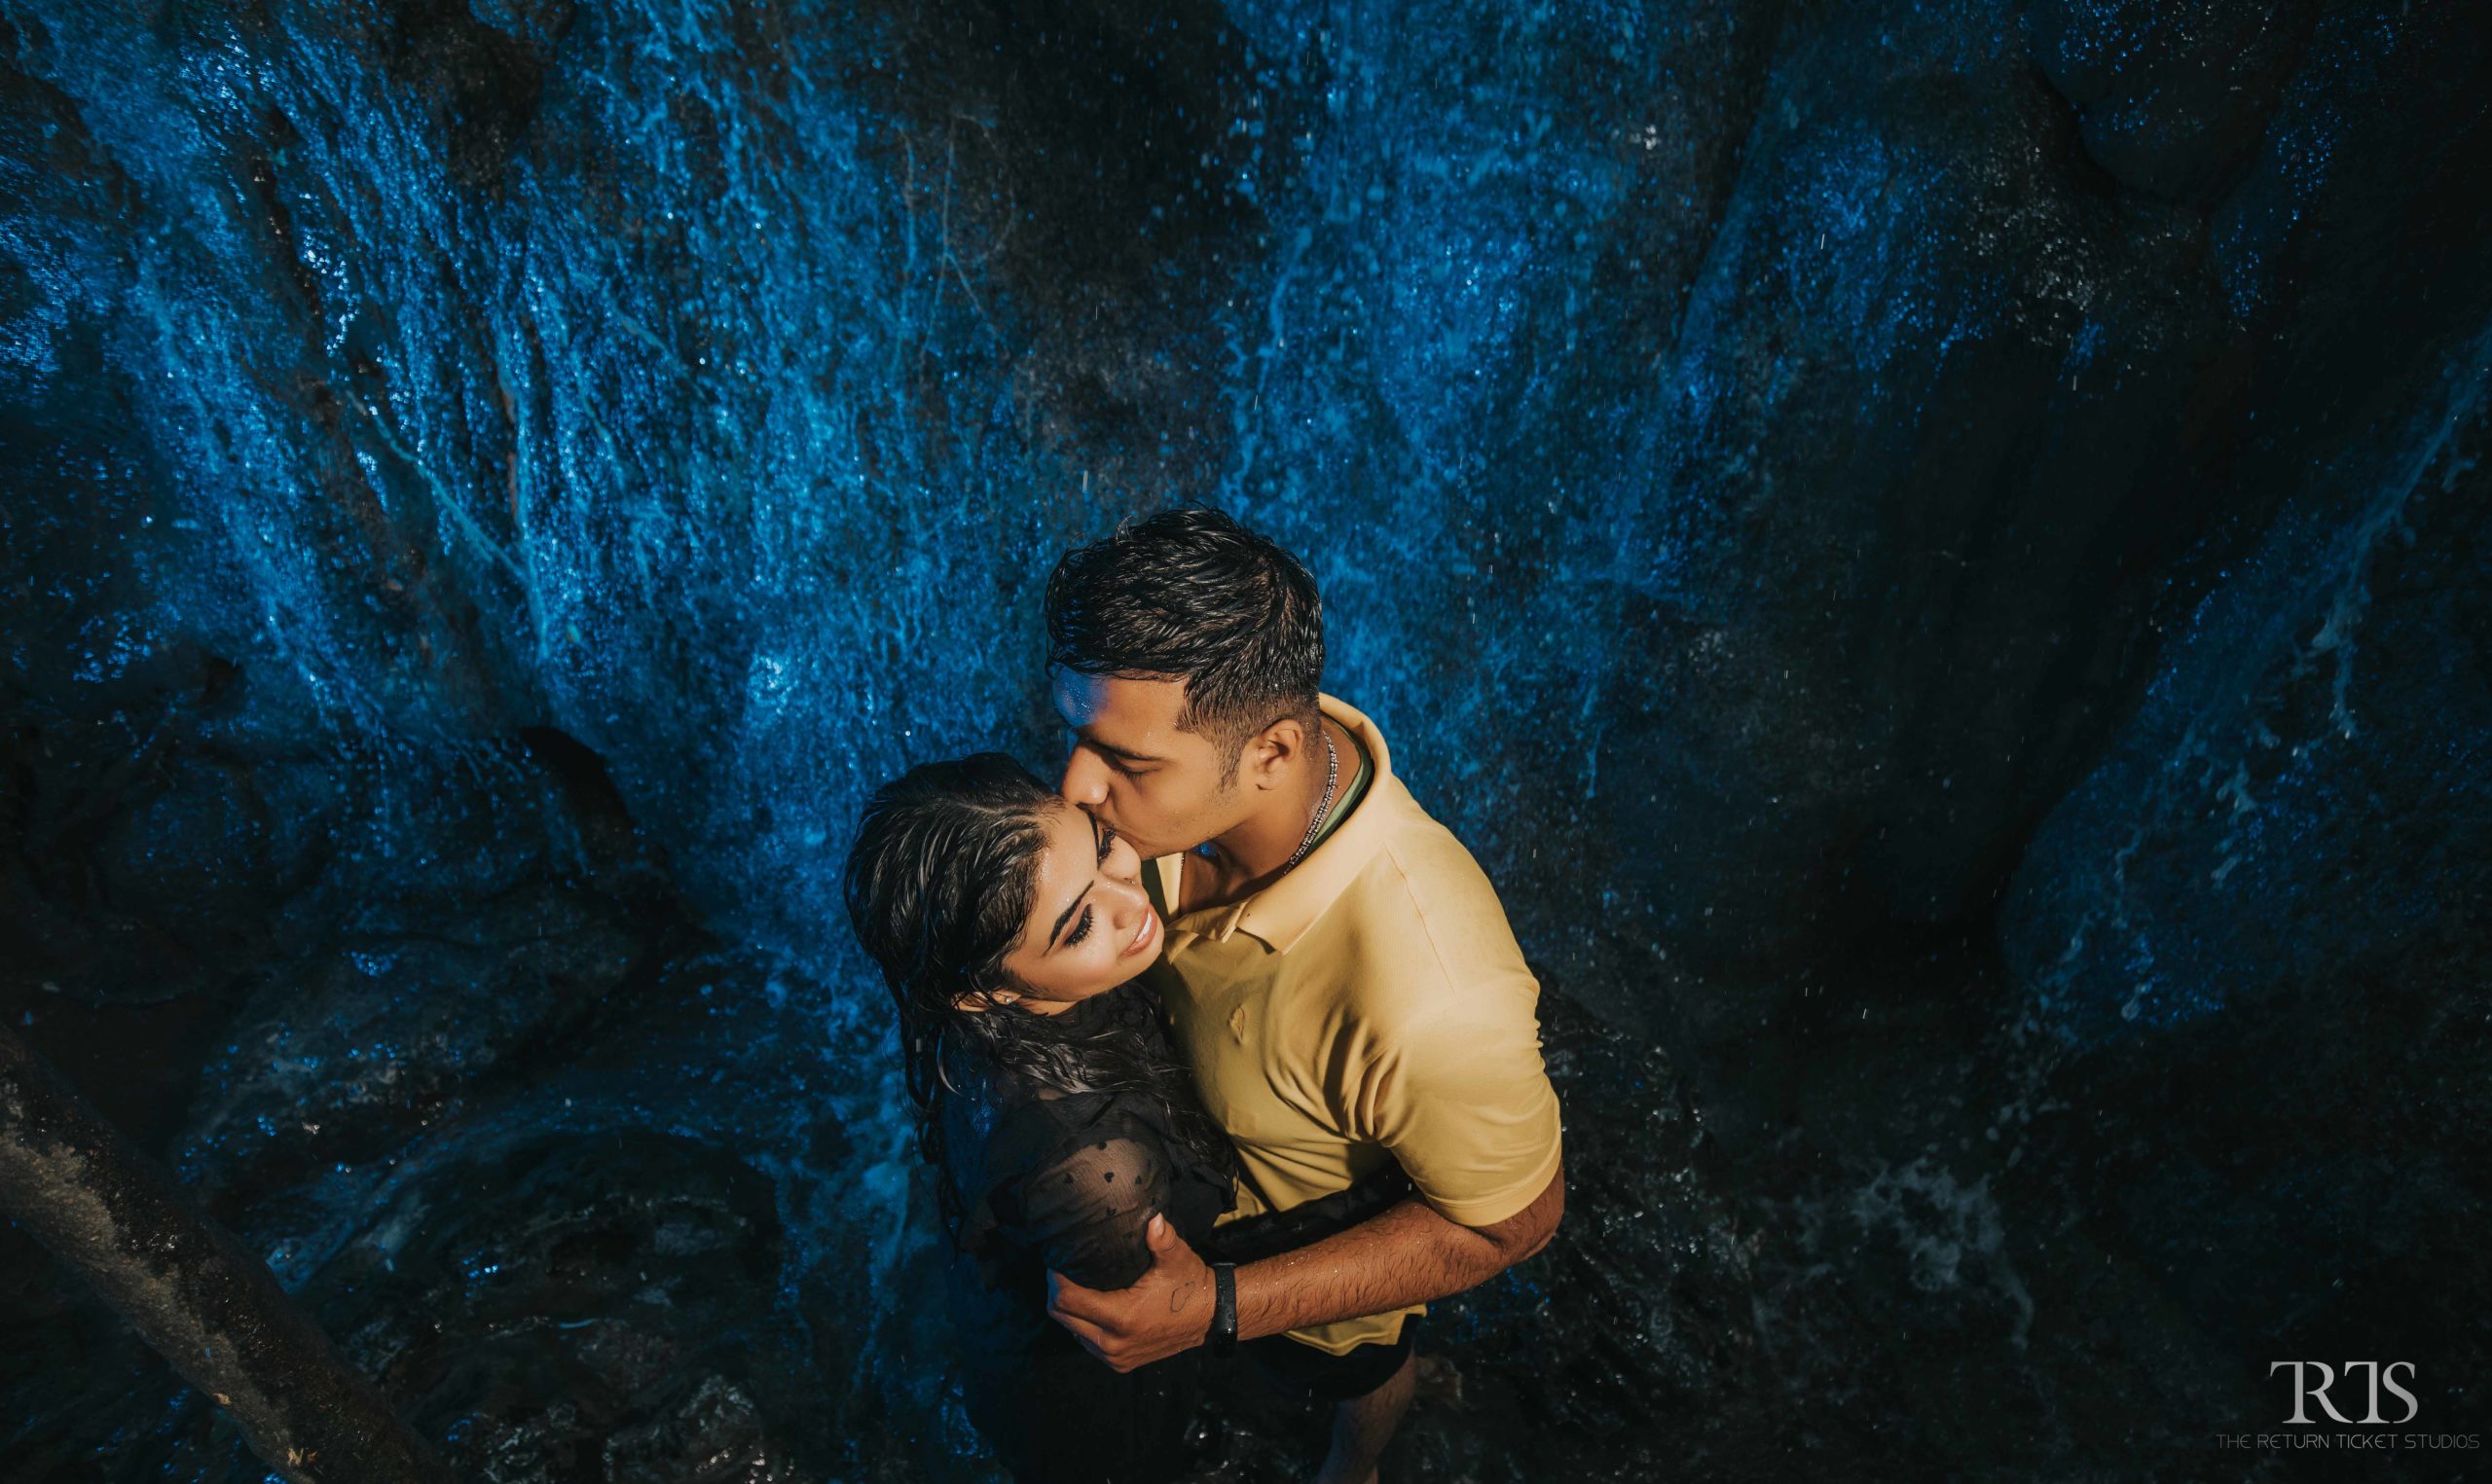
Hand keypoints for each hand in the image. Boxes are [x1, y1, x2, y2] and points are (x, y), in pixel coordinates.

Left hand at [1045, 1213, 1214, 1372]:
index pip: (1067, 1299)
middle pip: (1061, 1316)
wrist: (1210, 1317)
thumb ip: (1162, 1238)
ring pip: (1071, 1330)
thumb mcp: (1176, 1257)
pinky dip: (1082, 1323)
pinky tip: (1092, 1304)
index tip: (1057, 1258)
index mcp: (1122, 1317)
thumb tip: (1152, 1218)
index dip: (1056, 1278)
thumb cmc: (1190, 1284)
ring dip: (1069, 1308)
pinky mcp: (1119, 1362)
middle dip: (1056, 1290)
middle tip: (1062, 1268)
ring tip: (1075, 1283)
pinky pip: (1086, 1342)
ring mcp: (1114, 1357)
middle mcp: (1113, 1342)